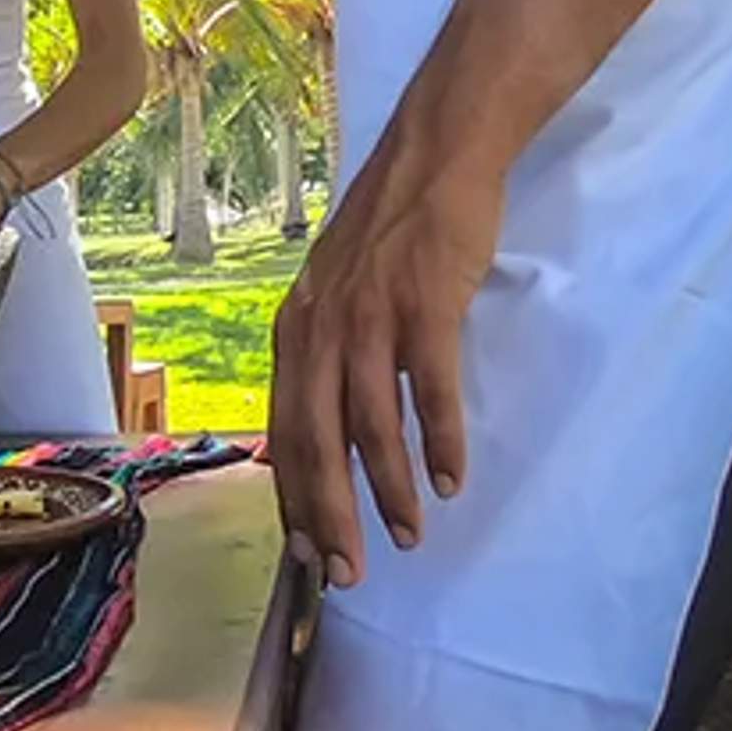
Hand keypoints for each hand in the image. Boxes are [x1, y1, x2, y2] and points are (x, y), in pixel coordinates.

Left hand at [268, 136, 503, 589]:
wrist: (434, 159)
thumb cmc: (388, 236)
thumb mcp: (335, 295)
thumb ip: (326, 357)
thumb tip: (326, 431)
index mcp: (295, 329)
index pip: (284, 428)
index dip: (293, 494)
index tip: (304, 551)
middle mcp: (320, 325)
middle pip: (316, 437)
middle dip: (329, 512)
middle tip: (348, 571)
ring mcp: (370, 314)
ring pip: (369, 422)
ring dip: (387, 488)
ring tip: (408, 535)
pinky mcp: (424, 303)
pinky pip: (428, 387)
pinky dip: (438, 439)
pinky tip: (448, 479)